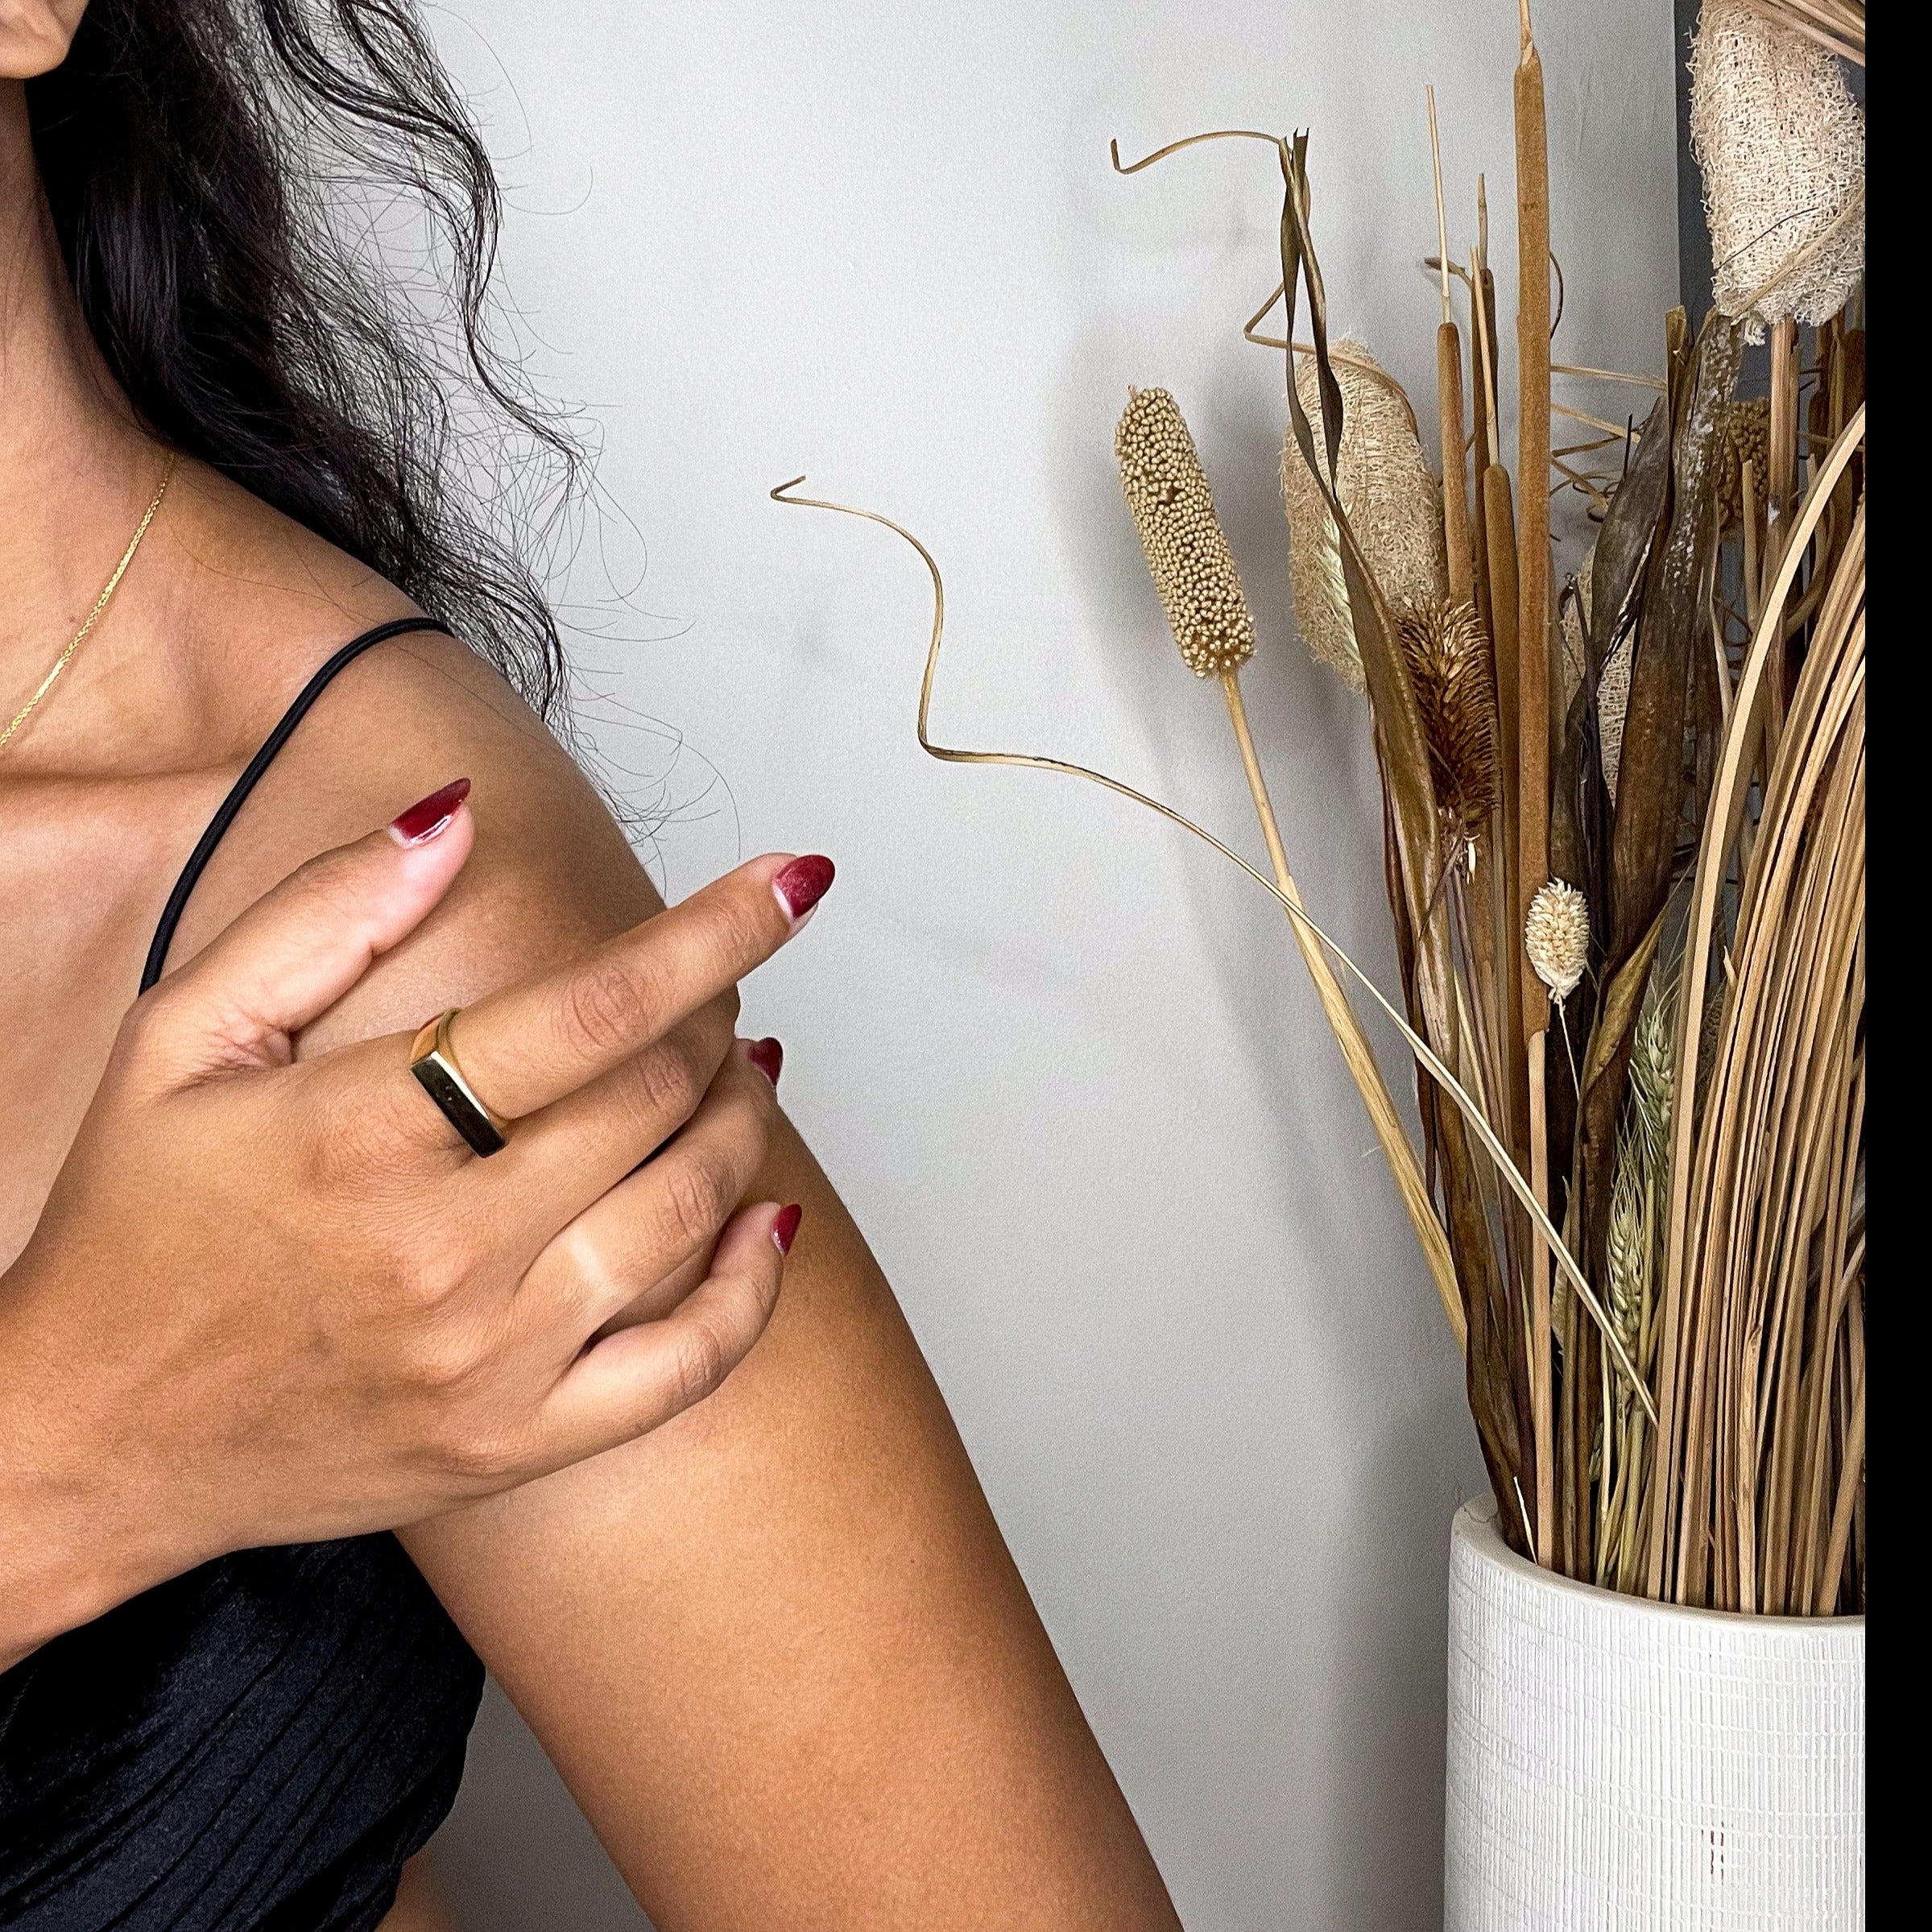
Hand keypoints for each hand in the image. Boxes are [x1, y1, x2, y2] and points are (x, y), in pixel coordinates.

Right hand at [0, 780, 834, 1661]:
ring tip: (742, 1074)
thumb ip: (326, 914)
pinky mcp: (516, 1443)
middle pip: (656, 1102)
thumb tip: (456, 814)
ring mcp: (489, 1360)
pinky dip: (754, 1287)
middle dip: (716, 1023)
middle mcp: (441, 1251)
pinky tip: (769, 1221)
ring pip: (690, 1212)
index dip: (716, 932)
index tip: (792, 880)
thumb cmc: (132, 1230)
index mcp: (359, 1134)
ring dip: (744, 1125)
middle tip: (715, 994)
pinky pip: (688, 1365)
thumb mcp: (181, 1037)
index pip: (593, 1008)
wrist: (83, 1442)